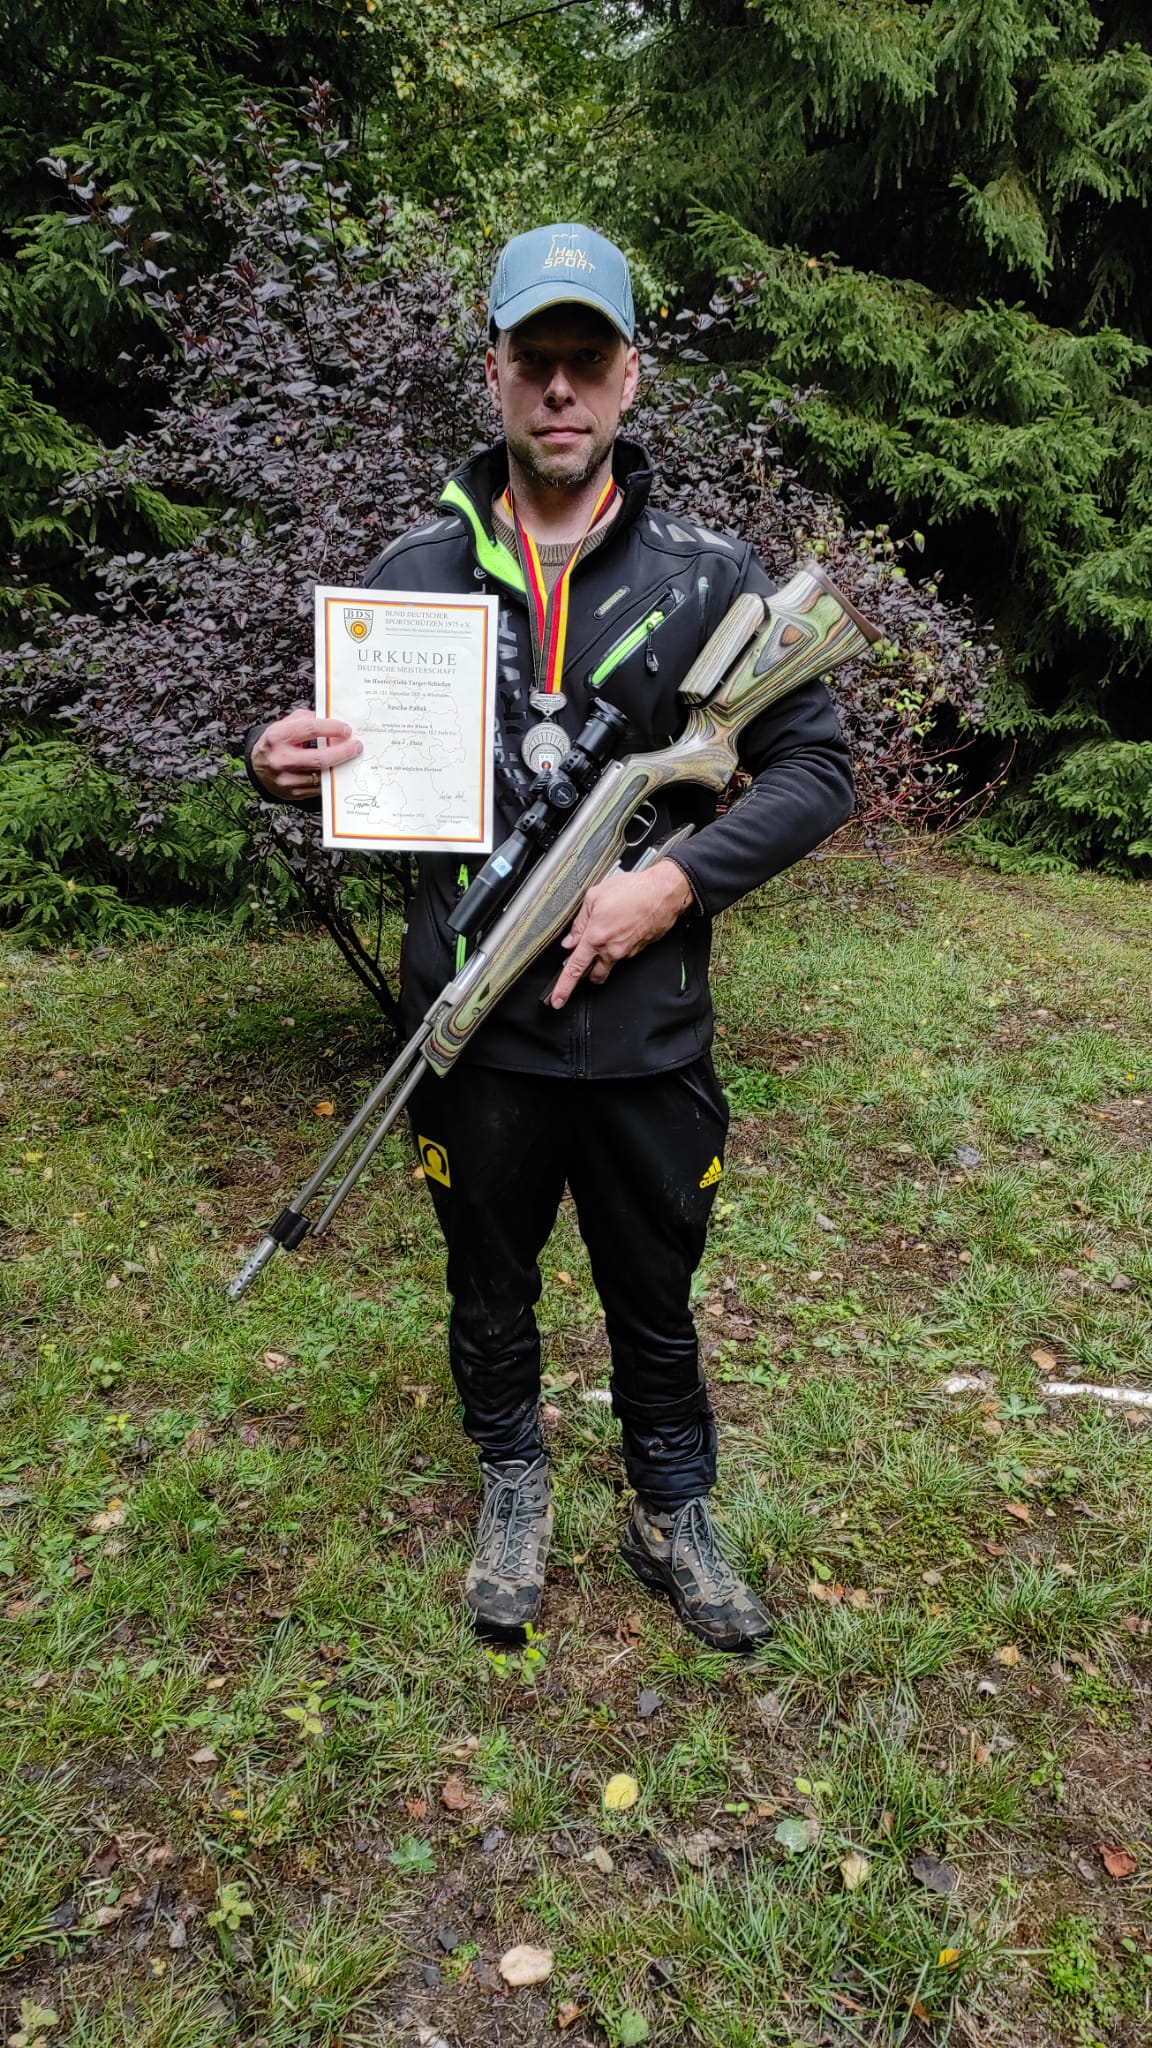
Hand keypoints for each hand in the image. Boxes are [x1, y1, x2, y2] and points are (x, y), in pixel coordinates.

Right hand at [250, 709, 361, 798]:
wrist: (258, 767)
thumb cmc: (277, 742)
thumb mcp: (286, 724)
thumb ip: (308, 719)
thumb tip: (333, 722)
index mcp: (277, 737)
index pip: (310, 729)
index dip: (332, 728)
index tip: (346, 729)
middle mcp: (280, 759)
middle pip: (320, 758)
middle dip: (343, 752)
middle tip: (356, 746)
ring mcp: (286, 779)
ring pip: (321, 774)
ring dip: (340, 765)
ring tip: (350, 756)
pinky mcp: (293, 793)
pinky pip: (319, 786)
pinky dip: (330, 777)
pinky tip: (337, 768)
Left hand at [549, 860, 693, 1009]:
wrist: (663, 893)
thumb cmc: (633, 891)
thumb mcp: (595, 897)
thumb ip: (579, 921)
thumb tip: (571, 939)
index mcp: (596, 937)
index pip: (574, 970)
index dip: (563, 988)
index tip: (557, 1000)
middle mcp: (611, 950)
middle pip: (594, 975)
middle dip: (586, 972)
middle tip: (583, 960)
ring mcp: (627, 952)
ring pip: (609, 964)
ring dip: (603, 957)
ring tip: (606, 933)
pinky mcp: (638, 949)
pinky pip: (622, 954)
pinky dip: (617, 945)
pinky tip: (620, 927)